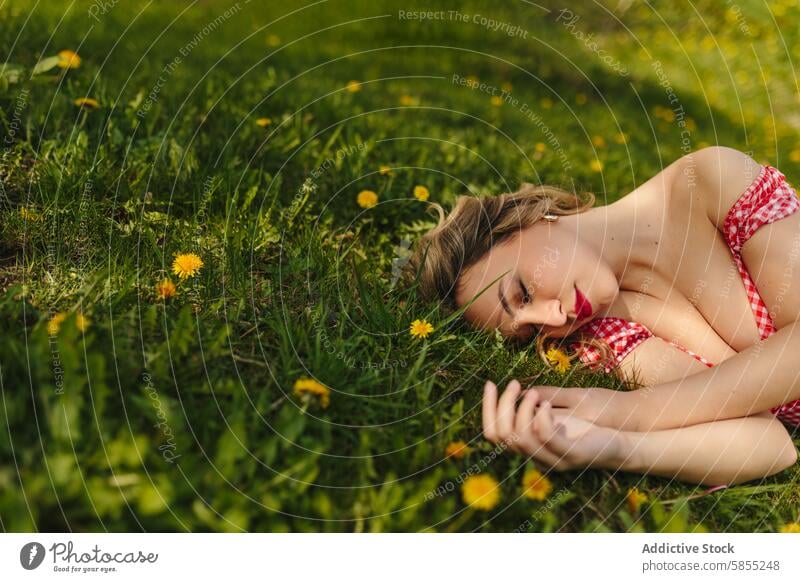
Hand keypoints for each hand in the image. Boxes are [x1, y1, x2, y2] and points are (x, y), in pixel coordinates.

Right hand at [482, 379, 628, 470]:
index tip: (490, 384)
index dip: (487, 408)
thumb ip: (537, 406)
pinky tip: (546, 403)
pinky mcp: (572, 455)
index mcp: (530, 447)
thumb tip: (515, 391)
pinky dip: (541, 418)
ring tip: (534, 393)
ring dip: (522, 410)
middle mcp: (537, 457)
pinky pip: (546, 439)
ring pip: (520, 439)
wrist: (623, 442)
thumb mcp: (561, 412)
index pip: (493, 432)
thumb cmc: (591, 426)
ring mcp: (553, 459)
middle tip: (512, 384)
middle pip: (501, 435)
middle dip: (502, 405)